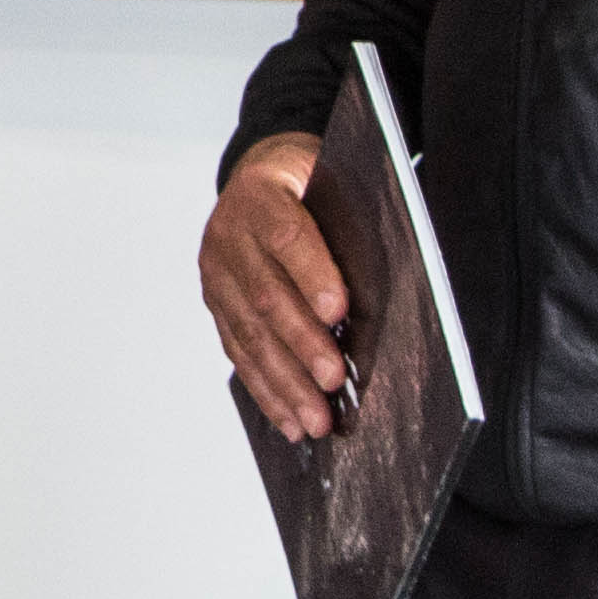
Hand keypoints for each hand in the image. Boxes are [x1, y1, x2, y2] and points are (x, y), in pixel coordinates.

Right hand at [202, 133, 370, 439]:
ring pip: (250, 334)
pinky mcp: (217, 306)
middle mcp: (229, 235)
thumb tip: (380, 289)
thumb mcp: (329, 185)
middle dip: (301, 343)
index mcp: (260, 195)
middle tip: (332, 379)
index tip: (338, 311)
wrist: (257, 179)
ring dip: (284, 382)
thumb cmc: (311, 185)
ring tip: (314, 419)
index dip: (311, 273)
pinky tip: (289, 419)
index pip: (285, 235)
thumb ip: (345, 226)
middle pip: (265, 295)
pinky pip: (238, 353)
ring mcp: (217, 274)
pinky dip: (266, 391)